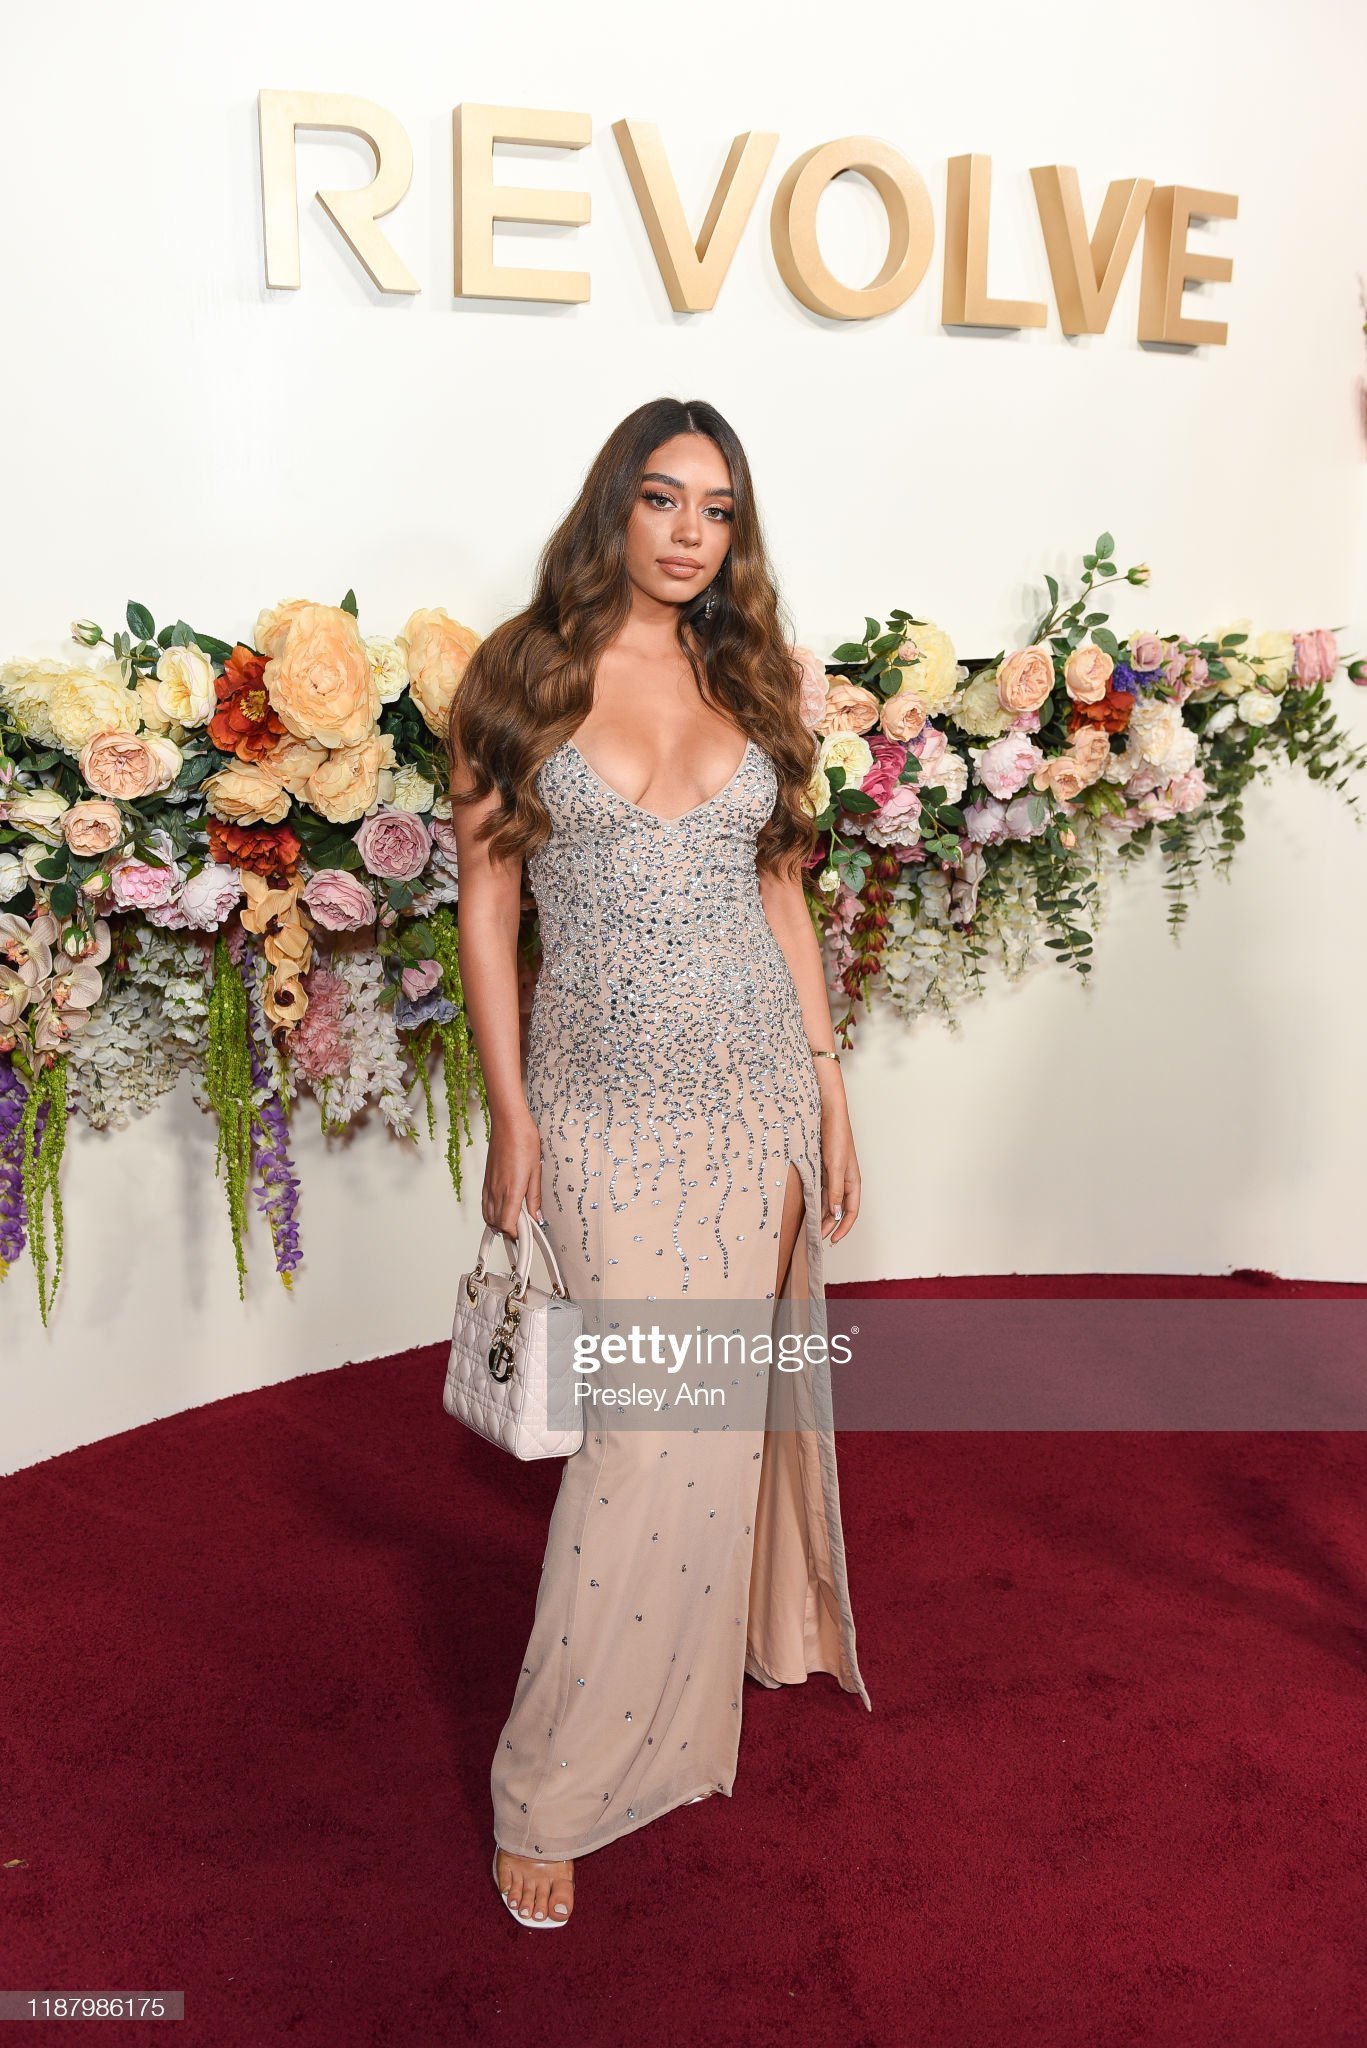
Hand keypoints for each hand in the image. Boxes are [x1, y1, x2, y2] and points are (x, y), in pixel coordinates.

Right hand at [482, 1107, 544, 1238]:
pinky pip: (485, 1204)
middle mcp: (496, 1191)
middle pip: (496, 1224)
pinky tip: (503, 1209)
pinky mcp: (486, 1180)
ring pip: (488, 1216)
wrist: (508, 1122)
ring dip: (500, 1223)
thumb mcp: (536, 1172)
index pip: (507, 1226)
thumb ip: (534, 1198)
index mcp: (510, 1191)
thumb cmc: (523, 1141)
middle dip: (509, 1231)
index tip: (527, 1235)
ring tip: (515, 1220)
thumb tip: (536, 1217)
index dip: (517, 1235)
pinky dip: (492, 1212)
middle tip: (524, 1229)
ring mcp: (489, 1186)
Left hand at [817, 1068, 859, 1244]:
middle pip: (838, 1209)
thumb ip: (835, 1191)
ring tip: (809, 1228)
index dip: (844, 1228)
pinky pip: (820, 1190)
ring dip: (821, 1214)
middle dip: (829, 1224)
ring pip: (828, 1201)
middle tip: (815, 1238)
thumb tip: (836, 1214)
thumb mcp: (835, 1166)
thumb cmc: (836, 1136)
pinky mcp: (822, 1168)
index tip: (833, 1241)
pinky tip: (806, 1209)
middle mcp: (844, 1180)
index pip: (851, 1211)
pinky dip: (815, 1201)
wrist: (827, 1113)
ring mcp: (833, 1175)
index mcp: (853, 1181)